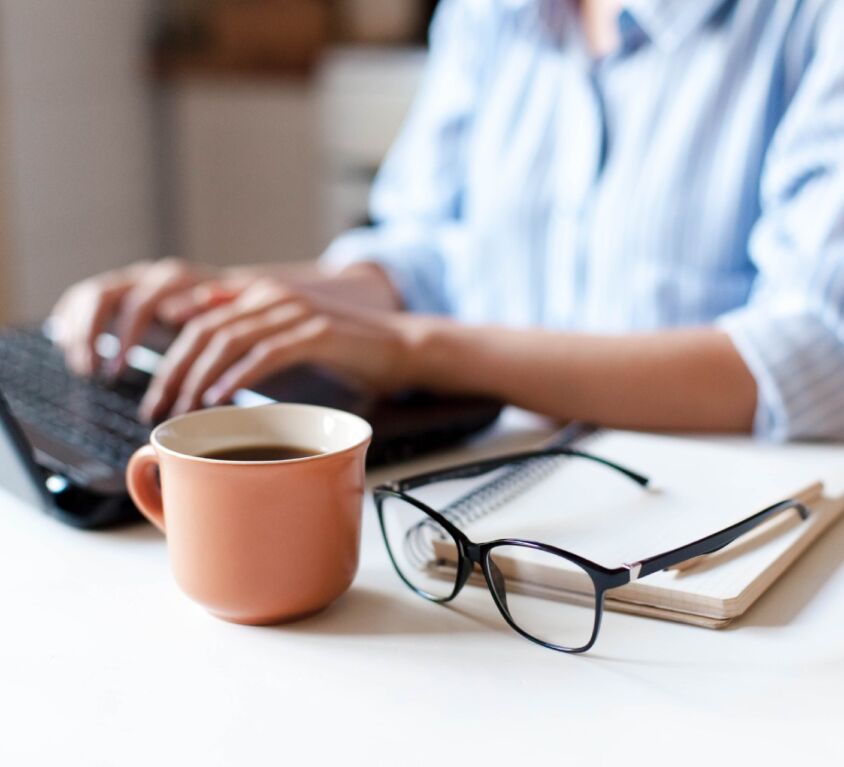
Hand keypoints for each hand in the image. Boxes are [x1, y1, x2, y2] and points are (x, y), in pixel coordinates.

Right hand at [50, 258, 238, 375]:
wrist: (230, 298)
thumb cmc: (231, 316)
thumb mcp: (228, 317)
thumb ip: (213, 307)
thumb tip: (187, 307)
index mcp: (174, 280)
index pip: (139, 303)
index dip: (126, 336)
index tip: (117, 370)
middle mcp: (146, 276)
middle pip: (103, 296)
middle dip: (92, 335)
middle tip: (92, 372)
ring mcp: (129, 281)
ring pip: (89, 297)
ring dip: (80, 332)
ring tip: (82, 369)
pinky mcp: (115, 292)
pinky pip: (81, 298)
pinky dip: (70, 320)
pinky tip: (66, 345)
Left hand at [138, 278, 424, 421]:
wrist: (401, 345)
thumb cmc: (344, 350)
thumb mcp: (289, 336)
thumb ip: (250, 331)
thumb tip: (202, 335)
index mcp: (260, 294)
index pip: (197, 320)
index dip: (168, 356)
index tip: (156, 394)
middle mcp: (272, 296)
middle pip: (204, 330)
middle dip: (173, 372)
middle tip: (157, 408)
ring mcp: (295, 312)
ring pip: (228, 340)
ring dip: (198, 378)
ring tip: (183, 408)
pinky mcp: (317, 332)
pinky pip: (265, 353)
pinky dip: (237, 377)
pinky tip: (219, 398)